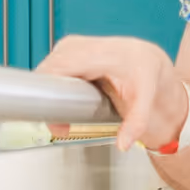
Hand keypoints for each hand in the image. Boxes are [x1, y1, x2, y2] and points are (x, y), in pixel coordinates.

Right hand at [44, 36, 187, 155]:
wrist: (144, 56)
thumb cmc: (143, 71)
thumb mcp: (145, 99)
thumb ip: (136, 123)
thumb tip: (124, 144)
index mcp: (97, 54)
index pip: (57, 70)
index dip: (50, 96)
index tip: (57, 120)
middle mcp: (80, 46)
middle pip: (46, 73)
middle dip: (48, 100)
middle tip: (61, 123)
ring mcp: (70, 45)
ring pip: (45, 71)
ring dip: (49, 92)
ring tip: (64, 110)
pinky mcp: (66, 48)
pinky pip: (49, 67)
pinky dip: (52, 84)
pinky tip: (63, 95)